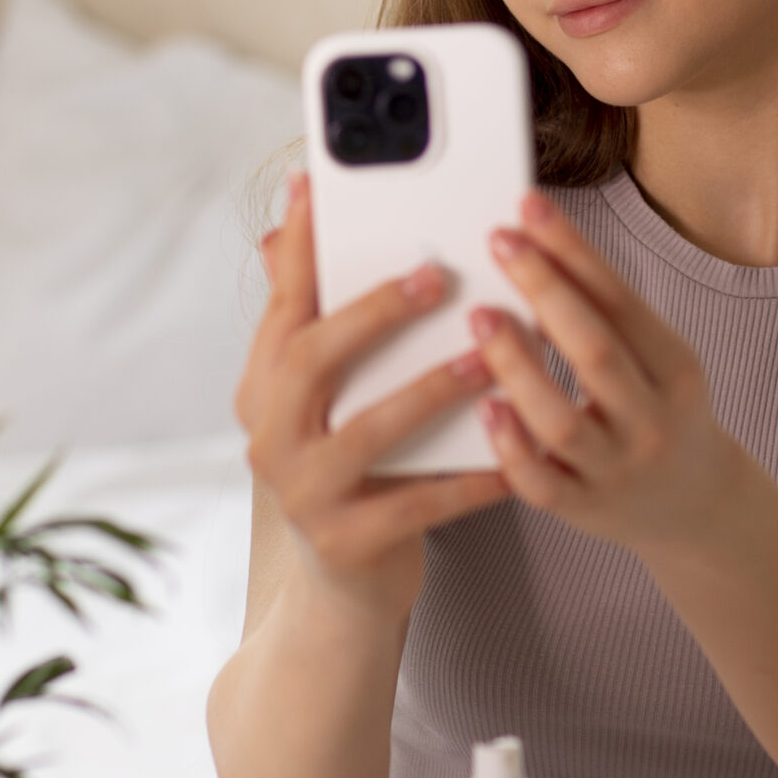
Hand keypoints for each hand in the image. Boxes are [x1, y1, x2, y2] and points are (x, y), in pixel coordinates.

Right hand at [235, 173, 508, 620]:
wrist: (342, 593)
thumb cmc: (349, 472)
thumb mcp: (322, 400)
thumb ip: (315, 322)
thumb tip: (280, 233)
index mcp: (263, 389)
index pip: (281, 304)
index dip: (301, 246)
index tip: (321, 185)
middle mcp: (270, 437)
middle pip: (310, 360)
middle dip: (372, 312)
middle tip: (434, 275)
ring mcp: (305, 494)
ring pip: (367, 431)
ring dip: (429, 388)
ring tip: (485, 356)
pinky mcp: (348, 543)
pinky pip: (418, 503)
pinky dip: (468, 478)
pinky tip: (514, 457)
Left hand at [467, 193, 738, 553]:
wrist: (697, 504)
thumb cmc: (662, 412)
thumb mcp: (660, 359)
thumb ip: (605, 316)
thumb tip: (535, 246)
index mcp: (676, 369)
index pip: (622, 301)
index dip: (574, 251)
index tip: (529, 208)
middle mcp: (651, 420)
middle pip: (596, 352)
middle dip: (546, 291)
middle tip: (500, 243)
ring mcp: (617, 471)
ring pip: (563, 422)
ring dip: (517, 368)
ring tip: (481, 319)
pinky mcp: (584, 510)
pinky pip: (541, 484)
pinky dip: (512, 447)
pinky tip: (485, 409)